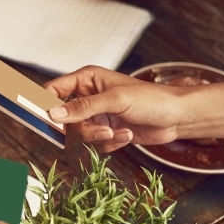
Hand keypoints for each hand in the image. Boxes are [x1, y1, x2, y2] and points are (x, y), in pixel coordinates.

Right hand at [44, 66, 185, 151]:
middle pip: (64, 118)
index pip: (53, 90)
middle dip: (83, 128)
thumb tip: (53, 114)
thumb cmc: (151, 99)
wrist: (177, 118)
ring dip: (99, 137)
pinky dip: (109, 143)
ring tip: (119, 133)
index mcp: (86, 79)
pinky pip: (94, 143)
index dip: (46, 104)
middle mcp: (88, 97)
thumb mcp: (115, 100)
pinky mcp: (105, 131)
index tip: (46, 120)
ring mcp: (96, 115)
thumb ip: (83, 107)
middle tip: (101, 131)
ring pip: (79, 134)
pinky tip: (125, 135)